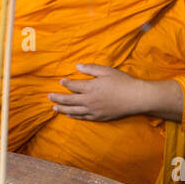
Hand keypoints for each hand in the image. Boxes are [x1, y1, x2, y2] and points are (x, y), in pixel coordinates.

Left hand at [48, 66, 183, 122]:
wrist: (136, 98)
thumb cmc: (123, 82)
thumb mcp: (107, 71)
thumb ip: (91, 69)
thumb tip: (77, 66)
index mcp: (91, 87)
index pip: (73, 86)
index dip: (66, 83)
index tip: (61, 81)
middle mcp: (89, 100)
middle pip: (69, 99)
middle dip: (58, 97)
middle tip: (48, 96)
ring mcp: (93, 110)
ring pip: (74, 110)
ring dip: (62, 108)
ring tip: (54, 107)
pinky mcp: (99, 117)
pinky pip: (83, 117)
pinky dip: (74, 116)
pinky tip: (69, 114)